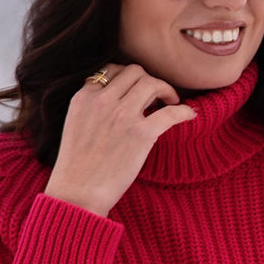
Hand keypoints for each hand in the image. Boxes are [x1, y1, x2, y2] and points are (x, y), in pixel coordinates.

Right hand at [44, 63, 196, 217]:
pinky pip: (171, 113)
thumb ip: (92, 107)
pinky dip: (183, 111)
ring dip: (165, 90)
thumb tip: (117, 100)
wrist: (77, 193)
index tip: (135, 89)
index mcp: (85, 97)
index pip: (111, 70)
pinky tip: (189, 114)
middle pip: (135, 72)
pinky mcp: (141, 134)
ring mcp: (123, 116)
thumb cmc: (76, 166)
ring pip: (152, 83)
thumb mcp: (75, 124)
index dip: (127, 77)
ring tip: (169, 102)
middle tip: (155, 96)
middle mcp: (103, 100)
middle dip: (148, 80)